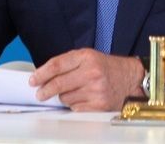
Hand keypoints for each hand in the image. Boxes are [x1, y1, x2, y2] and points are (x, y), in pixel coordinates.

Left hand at [28, 48, 144, 110]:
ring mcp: (96, 90)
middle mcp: (91, 72)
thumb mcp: (88, 57)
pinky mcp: (99, 105)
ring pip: (65, 98)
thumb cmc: (106, 67)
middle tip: (39, 93)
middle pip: (58, 84)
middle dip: (45, 90)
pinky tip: (81, 99)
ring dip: (63, 97)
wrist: (131, 79)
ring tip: (73, 92)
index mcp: (86, 57)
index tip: (33, 80)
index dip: (41, 73)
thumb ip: (67, 64)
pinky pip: (75, 108)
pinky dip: (74, 106)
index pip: (57, 65)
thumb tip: (43, 76)